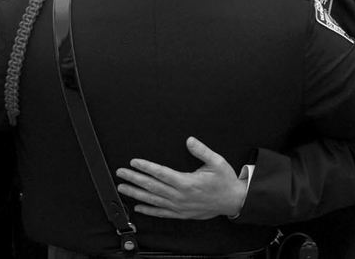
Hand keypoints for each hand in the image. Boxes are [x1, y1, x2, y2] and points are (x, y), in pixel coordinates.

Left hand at [115, 137, 250, 219]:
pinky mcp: (182, 214)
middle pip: (153, 186)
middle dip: (134, 179)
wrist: (233, 201)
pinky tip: (138, 207)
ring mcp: (180, 206)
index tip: (134, 162)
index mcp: (187, 182)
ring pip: (153, 200)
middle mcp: (180, 196)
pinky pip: (162, 213)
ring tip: (123, 188)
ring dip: (136, 194)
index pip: (161, 173)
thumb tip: (189, 140)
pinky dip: (149, 210)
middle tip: (121, 173)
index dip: (146, 167)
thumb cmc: (225, 181)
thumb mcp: (217, 161)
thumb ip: (202, 150)